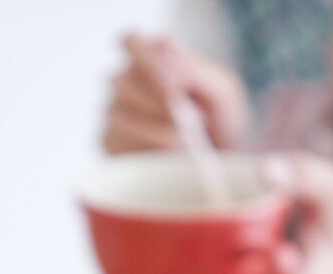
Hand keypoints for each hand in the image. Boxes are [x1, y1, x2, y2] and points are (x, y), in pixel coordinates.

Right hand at [103, 33, 249, 153]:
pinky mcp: (110, 145)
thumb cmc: (220, 125)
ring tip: (185, 142)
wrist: (220, 171)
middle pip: (122, 82)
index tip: (171, 84)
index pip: (130, 42)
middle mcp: (127, 83)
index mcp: (152, 59)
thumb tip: (164, 51)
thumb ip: (195, 69)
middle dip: (158, 103)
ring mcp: (114, 114)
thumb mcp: (222, 92)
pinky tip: (165, 157)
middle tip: (186, 120)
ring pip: (118, 115)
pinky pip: (115, 144)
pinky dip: (143, 151)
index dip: (146, 60)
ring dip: (155, 131)